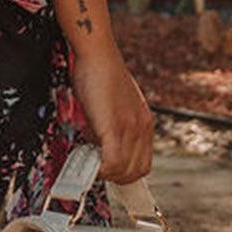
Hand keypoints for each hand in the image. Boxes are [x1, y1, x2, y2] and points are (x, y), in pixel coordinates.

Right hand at [69, 43, 153, 184]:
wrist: (98, 55)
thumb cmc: (99, 74)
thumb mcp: (113, 105)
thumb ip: (111, 125)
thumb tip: (96, 142)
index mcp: (144, 123)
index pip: (143, 163)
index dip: (125, 171)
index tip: (107, 170)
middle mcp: (142, 128)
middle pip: (137, 172)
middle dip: (114, 176)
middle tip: (95, 166)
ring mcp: (130, 128)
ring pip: (125, 171)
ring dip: (105, 172)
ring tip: (88, 158)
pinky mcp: (114, 127)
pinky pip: (113, 162)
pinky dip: (100, 168)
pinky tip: (88, 159)